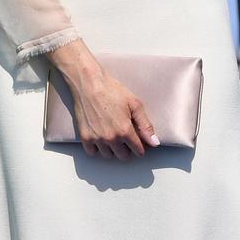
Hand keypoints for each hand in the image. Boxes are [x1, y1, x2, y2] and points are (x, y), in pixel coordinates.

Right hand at [49, 40, 159, 160]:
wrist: (88, 83)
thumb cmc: (112, 90)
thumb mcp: (135, 104)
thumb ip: (146, 125)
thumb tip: (155, 143)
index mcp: (125, 131)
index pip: (137, 150)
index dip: (140, 147)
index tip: (139, 142)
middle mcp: (111, 138)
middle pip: (123, 156)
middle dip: (127, 149)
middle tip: (125, 137)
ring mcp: (96, 139)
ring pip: (108, 155)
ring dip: (112, 149)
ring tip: (113, 136)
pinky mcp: (84, 137)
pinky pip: (92, 152)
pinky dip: (96, 148)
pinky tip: (100, 137)